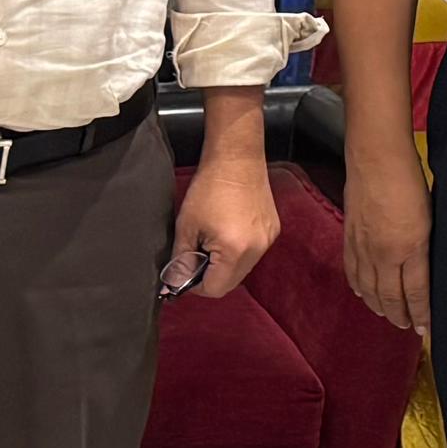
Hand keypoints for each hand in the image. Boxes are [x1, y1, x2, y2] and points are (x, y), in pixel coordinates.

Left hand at [171, 149, 281, 303]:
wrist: (236, 159)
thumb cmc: (208, 188)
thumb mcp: (187, 226)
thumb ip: (181, 259)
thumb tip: (174, 283)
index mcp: (234, 251)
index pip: (215, 289)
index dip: (196, 286)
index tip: (185, 272)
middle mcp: (257, 250)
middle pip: (231, 282)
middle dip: (211, 276)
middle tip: (197, 254)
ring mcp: (268, 240)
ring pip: (243, 269)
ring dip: (225, 265)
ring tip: (212, 240)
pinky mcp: (273, 230)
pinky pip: (253, 253)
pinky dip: (238, 251)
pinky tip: (228, 231)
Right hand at [345, 148, 433, 338]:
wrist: (376, 156)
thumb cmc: (409, 177)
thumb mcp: (430, 215)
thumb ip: (425, 244)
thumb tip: (424, 264)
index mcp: (411, 247)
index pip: (416, 293)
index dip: (420, 315)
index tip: (425, 329)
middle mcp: (385, 253)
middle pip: (391, 297)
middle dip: (400, 316)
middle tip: (407, 327)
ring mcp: (364, 247)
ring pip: (369, 289)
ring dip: (379, 306)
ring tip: (388, 316)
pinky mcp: (349, 237)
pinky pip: (353, 272)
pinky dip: (359, 288)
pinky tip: (363, 294)